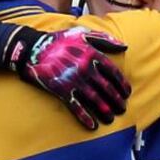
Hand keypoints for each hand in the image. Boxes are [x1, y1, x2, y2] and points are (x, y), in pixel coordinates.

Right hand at [4, 27, 130, 129]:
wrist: (32, 48)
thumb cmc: (59, 40)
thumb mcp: (83, 33)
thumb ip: (105, 39)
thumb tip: (125, 46)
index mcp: (92, 55)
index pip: (114, 73)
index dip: (123, 85)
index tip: (127, 94)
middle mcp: (85, 68)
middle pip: (107, 89)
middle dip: (117, 101)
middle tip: (122, 109)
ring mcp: (74, 80)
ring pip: (95, 100)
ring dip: (105, 111)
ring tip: (111, 119)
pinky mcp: (61, 90)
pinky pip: (76, 107)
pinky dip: (85, 117)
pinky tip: (92, 126)